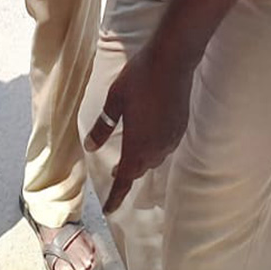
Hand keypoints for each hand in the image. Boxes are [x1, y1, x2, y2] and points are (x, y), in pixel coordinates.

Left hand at [83, 46, 195, 212]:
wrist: (173, 60)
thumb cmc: (139, 78)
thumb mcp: (114, 100)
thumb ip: (103, 127)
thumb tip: (90, 146)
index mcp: (137, 144)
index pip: (125, 179)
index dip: (115, 196)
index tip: (108, 209)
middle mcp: (157, 146)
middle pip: (140, 169)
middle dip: (127, 173)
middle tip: (116, 173)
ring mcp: (171, 137)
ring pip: (154, 159)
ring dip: (142, 159)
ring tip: (131, 152)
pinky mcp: (180, 126)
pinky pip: (165, 146)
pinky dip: (154, 147)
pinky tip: (149, 134)